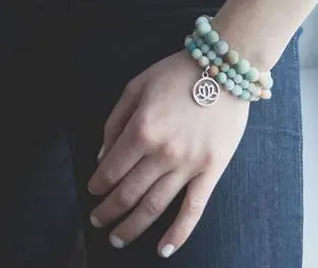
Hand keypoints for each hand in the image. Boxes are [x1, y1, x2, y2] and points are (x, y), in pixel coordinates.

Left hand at [88, 50, 249, 257]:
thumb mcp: (137, 85)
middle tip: (98, 220)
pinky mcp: (211, 170)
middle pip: (128, 193)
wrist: (225, 67)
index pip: (111, 170)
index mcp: (142, 129)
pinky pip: (193, 208)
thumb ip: (115, 120)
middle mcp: (162, 151)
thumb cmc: (178, 72)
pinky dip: (178, 233)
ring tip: (118, 239)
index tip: (93, 191)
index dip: (97, 185)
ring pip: (154, 206)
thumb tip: (102, 156)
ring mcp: (188, 164)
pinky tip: (163, 249)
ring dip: (132, 226)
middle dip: (108, 211)